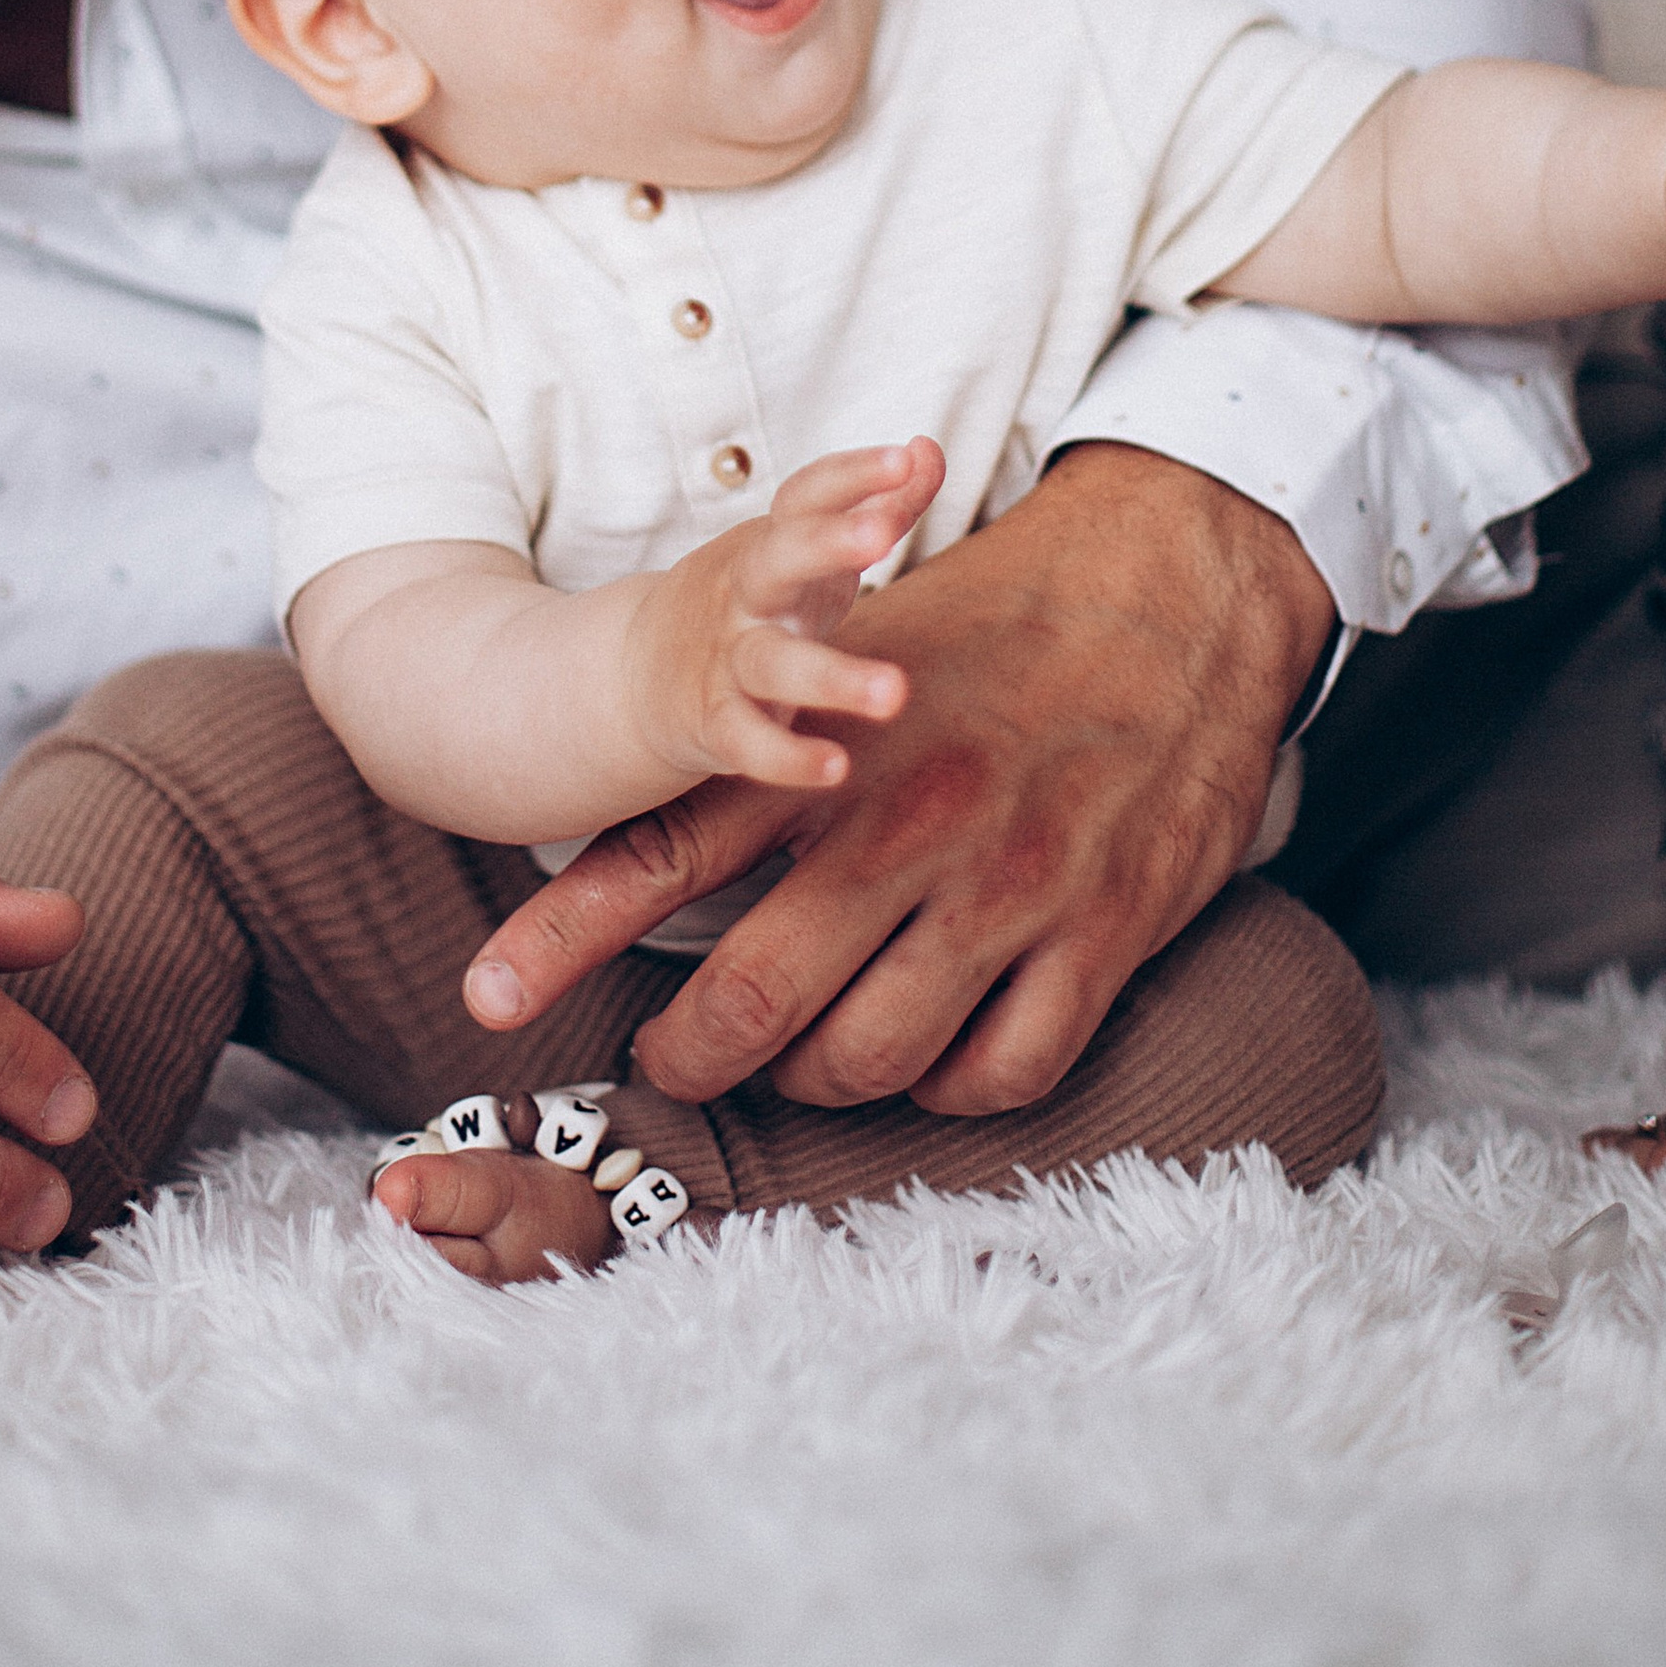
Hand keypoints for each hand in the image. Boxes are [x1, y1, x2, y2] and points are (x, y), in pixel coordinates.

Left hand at [464, 441, 1333, 1116]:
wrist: (1178, 577)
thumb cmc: (1004, 620)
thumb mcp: (860, 659)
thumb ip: (761, 750)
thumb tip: (657, 838)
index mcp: (832, 747)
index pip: (661, 853)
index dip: (561, 937)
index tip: (487, 999)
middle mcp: (905, 824)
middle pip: (754, 996)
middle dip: (693, 1055)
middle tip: (675, 1063)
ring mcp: (1008, 887)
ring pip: (872, 1056)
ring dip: (819, 1079)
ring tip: (805, 1060)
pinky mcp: (1104, 932)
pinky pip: (1002, 1071)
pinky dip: (950, 1089)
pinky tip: (932, 1060)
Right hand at [626, 438, 943, 790]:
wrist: (638, 672)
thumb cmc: (756, 599)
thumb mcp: (808, 549)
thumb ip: (878, 504)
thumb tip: (929, 449)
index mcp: (772, 543)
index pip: (806, 495)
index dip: (853, 474)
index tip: (904, 458)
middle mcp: (746, 592)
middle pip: (778, 558)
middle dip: (825, 542)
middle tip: (880, 534)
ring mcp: (726, 656)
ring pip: (772, 663)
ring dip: (832, 677)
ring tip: (895, 693)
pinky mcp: (714, 721)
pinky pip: (749, 741)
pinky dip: (788, 757)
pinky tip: (836, 765)